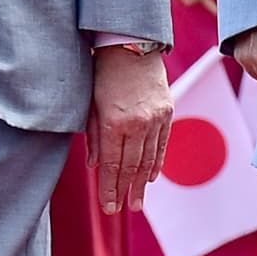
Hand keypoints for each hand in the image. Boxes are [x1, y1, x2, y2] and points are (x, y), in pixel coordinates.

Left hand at [87, 42, 174, 216]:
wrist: (131, 46)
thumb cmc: (102, 73)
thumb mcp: (90, 104)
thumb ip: (93, 135)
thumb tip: (94, 165)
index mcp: (113, 122)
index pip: (111, 164)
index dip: (109, 188)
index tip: (109, 207)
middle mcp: (137, 123)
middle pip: (131, 166)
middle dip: (125, 191)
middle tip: (122, 210)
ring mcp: (155, 118)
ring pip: (148, 159)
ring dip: (142, 183)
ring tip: (137, 202)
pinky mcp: (166, 112)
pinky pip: (162, 144)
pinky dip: (156, 163)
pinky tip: (151, 177)